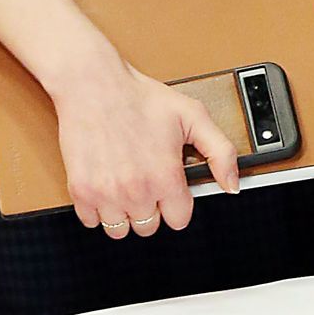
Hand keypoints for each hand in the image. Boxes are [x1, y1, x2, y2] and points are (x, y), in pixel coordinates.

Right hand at [53, 57, 239, 238]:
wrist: (93, 84)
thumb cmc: (139, 97)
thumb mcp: (193, 116)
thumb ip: (221, 152)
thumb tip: (232, 184)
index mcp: (165, 177)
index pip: (179, 220)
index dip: (177, 204)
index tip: (170, 189)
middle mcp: (137, 191)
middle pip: (149, 227)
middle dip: (151, 208)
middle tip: (146, 182)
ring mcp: (106, 193)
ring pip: (120, 230)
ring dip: (124, 212)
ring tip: (125, 187)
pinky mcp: (81, 190)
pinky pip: (91, 222)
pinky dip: (98, 210)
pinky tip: (106, 187)